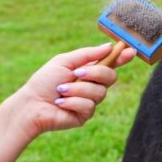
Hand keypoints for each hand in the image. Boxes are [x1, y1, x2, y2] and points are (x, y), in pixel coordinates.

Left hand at [10, 43, 136, 138]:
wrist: (31, 105)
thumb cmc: (44, 82)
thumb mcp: (64, 62)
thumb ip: (87, 54)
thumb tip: (109, 47)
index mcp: (89, 70)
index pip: (111, 63)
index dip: (122, 57)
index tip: (131, 51)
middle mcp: (93, 85)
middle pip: (111, 77)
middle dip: (95, 73)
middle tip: (77, 74)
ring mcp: (91, 100)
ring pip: (100, 92)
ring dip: (78, 90)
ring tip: (61, 91)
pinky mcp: (85, 115)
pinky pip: (89, 106)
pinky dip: (73, 102)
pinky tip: (60, 103)